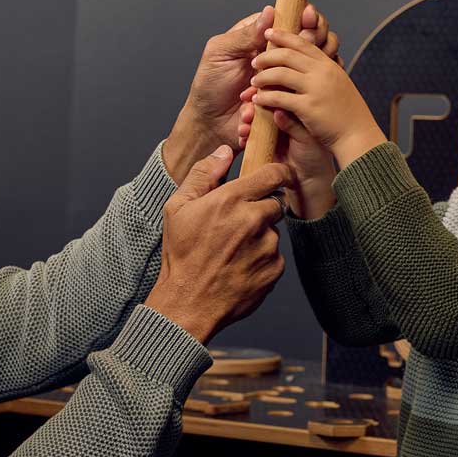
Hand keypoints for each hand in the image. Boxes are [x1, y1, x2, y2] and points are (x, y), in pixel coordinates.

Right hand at [144, 148, 293, 343]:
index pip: (273, 174)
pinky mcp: (274, 270)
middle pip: (275, 202)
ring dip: (260, 236)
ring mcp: (267, 247)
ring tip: (232, 250)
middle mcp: (253, 221)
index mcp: (231, 200)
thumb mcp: (178, 208)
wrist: (187, 304)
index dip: (279, 172)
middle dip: (261, 209)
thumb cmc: (180, 255)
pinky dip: (262, 259)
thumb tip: (224, 152)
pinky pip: (275, 256)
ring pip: (274, 231)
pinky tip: (239, 266)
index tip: (279, 175)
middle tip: (238, 224)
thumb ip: (202, 174)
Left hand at [165, 3, 338, 182]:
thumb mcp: (222, 53)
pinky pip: (295, 99)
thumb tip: (270, 11)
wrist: (210, 123)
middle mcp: (278, 56)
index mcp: (262, 38)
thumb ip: (246, 34)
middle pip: (308, 43)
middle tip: (264, 70)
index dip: (306, 18)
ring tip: (246, 94)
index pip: (291, 20)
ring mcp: (285, 79)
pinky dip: (271, 105)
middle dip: (295, 54)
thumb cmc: (210, 85)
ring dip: (274, 85)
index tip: (308, 22)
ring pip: (306, 72)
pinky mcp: (287, 101)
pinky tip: (247, 111)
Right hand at [240, 91, 336, 219]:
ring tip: (245, 126)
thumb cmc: (315, 156)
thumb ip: (293, 125)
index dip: (267, 90)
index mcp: (297, 107)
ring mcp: (271, 125)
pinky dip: (244, 133)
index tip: (255, 92)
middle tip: (248, 111)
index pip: (280, 92)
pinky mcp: (262, 138)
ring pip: (253, 114)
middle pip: (263, 100)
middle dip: (252, 105)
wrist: (308, 179)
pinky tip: (243, 137)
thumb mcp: (306, 138)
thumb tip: (278, 111)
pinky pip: (249, 131)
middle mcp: (283, 113)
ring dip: (245, 118)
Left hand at [250, 28, 385, 167]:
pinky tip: (257, 100)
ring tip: (253, 82)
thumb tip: (304, 65)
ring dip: (263, 76)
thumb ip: (322, 73)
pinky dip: (265, 98)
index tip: (269, 32)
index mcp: (329, 65)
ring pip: (281, 74)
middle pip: (288, 55)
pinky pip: (280, 98)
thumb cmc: (348, 114)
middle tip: (255, 60)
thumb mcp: (338, 86)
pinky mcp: (308, 107)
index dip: (284, 36)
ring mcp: (316, 89)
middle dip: (267, 56)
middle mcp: (323, 72)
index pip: (303, 43)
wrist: (358, 136)